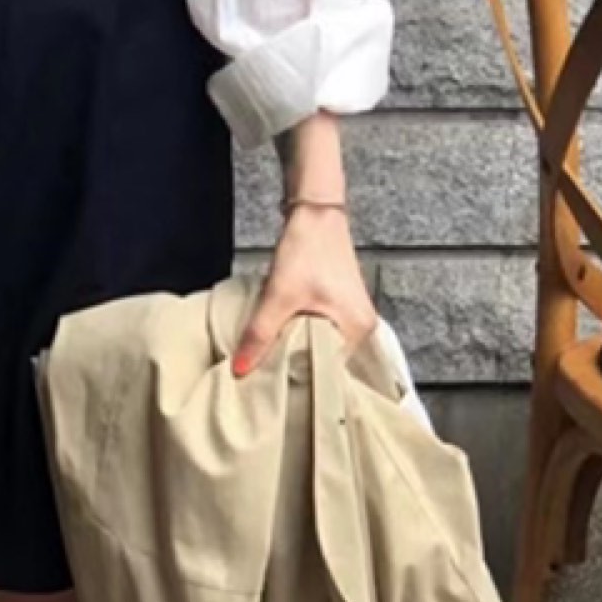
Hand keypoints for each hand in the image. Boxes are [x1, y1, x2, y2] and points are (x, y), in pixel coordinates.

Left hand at [233, 203, 378, 377]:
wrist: (314, 212)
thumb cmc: (307, 249)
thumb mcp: (278, 296)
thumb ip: (259, 335)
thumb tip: (240, 370)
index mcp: (358, 329)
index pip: (330, 371)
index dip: (302, 380)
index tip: (276, 389)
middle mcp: (362, 326)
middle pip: (326, 360)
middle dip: (298, 368)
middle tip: (269, 381)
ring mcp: (352, 315)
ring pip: (320, 346)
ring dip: (297, 351)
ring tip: (272, 363)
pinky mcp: (339, 306)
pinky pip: (320, 332)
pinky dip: (301, 336)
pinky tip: (281, 342)